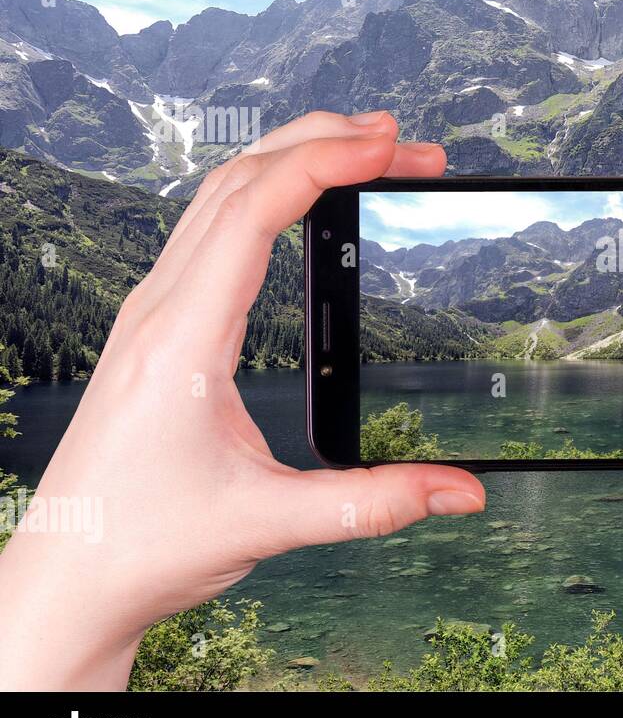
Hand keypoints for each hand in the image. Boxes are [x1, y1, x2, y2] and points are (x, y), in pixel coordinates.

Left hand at [0, 111, 484, 689]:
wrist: (68, 577)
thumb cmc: (142, 544)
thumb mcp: (270, 523)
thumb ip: (375, 503)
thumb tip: (460, 490)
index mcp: (182, 338)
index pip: (254, 211)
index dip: (326, 162)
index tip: (390, 145)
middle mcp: (160, 309)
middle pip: (238, 179)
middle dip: (323, 142)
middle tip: (401, 140)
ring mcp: (153, 312)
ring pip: (218, 196)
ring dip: (291, 159)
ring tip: (364, 152)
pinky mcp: (160, 326)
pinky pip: (210, 229)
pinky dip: (265, 194)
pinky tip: (300, 203)